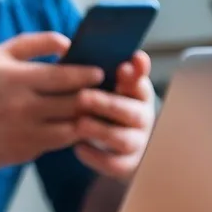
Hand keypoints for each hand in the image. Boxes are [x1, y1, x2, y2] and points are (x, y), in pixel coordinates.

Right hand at [0, 31, 105, 170]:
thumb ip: (32, 43)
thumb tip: (68, 42)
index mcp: (14, 78)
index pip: (65, 76)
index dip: (88, 75)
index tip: (99, 72)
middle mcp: (20, 107)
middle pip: (73, 103)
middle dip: (93, 97)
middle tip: (104, 92)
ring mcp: (22, 132)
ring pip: (70, 127)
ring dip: (84, 119)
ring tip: (90, 110)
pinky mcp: (22, 152)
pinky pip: (56, 144)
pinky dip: (66, 135)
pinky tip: (68, 126)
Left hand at [71, 51, 155, 180]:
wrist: (108, 144)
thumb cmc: (99, 107)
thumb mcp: (100, 86)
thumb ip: (93, 71)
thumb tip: (69, 47)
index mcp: (137, 94)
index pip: (141, 81)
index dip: (136, 74)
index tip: (123, 67)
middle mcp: (142, 117)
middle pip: (132, 112)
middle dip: (107, 104)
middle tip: (83, 98)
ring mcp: (136, 142)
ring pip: (123, 139)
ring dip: (101, 131)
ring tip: (81, 124)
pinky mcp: (127, 164)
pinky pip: (115, 164)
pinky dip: (97, 157)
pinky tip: (78, 148)